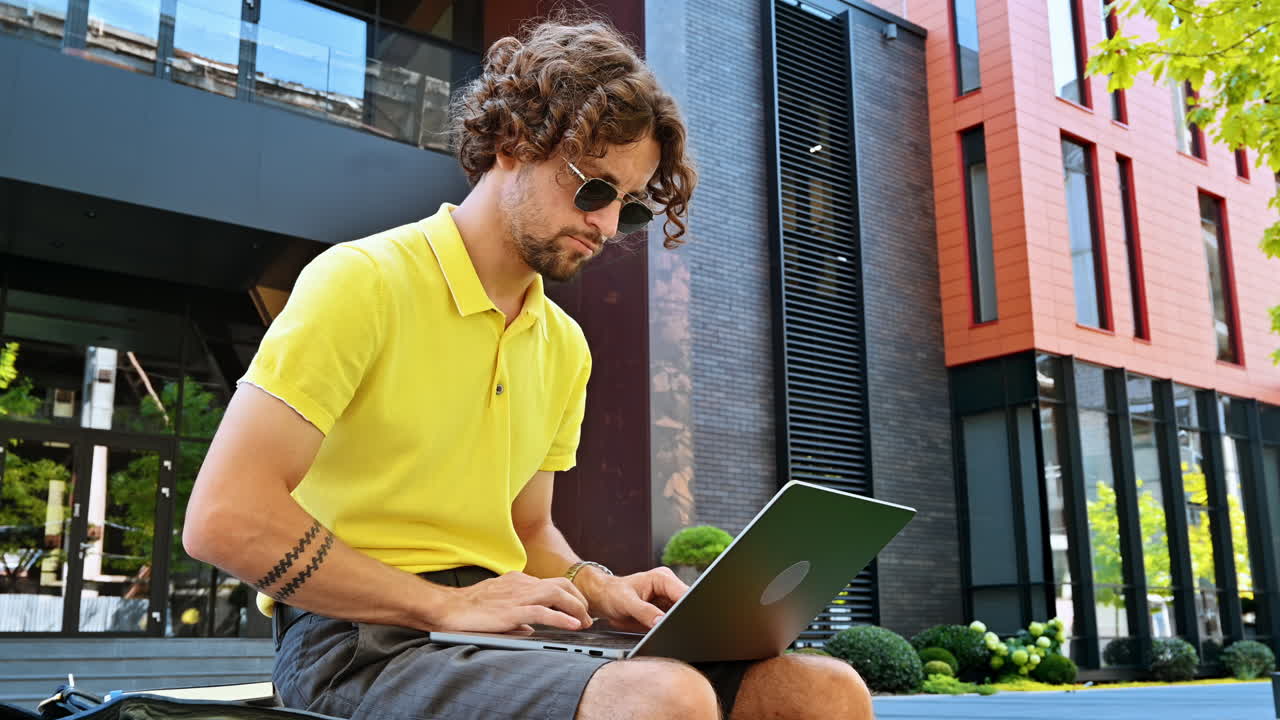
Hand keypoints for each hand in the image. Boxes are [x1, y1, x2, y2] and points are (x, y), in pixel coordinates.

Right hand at [427, 571, 594, 632]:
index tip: (579, 610)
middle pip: (561, 584)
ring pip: (557, 594)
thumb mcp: (498, 604)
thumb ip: (516, 612)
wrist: (447, 608)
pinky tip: (572, 625)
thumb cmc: (468, 608)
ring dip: (576, 608)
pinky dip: (561, 618)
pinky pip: (542, 612)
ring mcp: (517, 596)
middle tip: (587, 618)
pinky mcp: (511, 610)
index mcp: (518, 581)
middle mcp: (521, 584)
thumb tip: (531, 627)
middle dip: (579, 600)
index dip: (570, 596)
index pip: (552, 583)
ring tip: (585, 622)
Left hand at [576, 567, 687, 632]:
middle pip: (686, 605)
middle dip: (681, 617)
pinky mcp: (665, 612)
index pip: (683, 593)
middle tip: (671, 628)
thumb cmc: (612, 594)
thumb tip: (661, 622)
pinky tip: (661, 631)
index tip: (682, 621)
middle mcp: (669, 588)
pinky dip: (670, 628)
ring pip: (682, 615)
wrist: (604, 599)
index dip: (686, 607)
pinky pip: (673, 622)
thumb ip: (644, 612)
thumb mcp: (626, 602)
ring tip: (660, 627)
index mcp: (663, 578)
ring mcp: (668, 601)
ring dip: (675, 624)